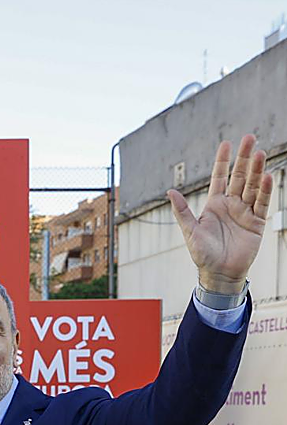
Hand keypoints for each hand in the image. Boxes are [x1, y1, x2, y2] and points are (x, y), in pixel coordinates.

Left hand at [168, 134, 273, 292]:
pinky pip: (262, 204)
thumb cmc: (202, 254)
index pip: (219, 177)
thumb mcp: (190, 231)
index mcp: (214, 204)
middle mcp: (231, 205)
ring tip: (260, 153)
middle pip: (240, 177)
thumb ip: (182, 211)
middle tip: (250, 138)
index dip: (223, 161)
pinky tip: (268, 176)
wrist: (219, 273)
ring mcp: (245, 212)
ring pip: (253, 187)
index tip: (227, 143)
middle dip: (244, 158)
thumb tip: (170, 192)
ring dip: (257, 170)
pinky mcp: (257, 223)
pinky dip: (266, 191)